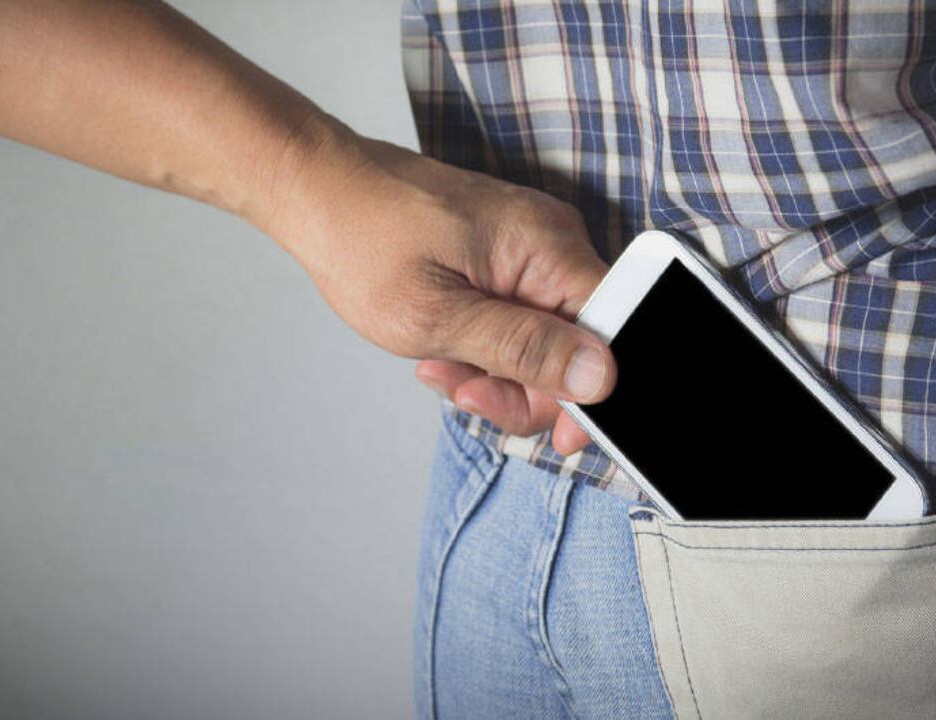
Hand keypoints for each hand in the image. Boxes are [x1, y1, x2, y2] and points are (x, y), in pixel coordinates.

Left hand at [259, 117, 609, 455]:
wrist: (320, 190)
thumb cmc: (363, 242)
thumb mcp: (437, 316)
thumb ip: (523, 349)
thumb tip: (602, 376)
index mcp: (548, 248)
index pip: (614, 331)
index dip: (593, 393)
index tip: (558, 433)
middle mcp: (553, 242)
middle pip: (581, 344)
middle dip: (526, 387)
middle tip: (464, 392)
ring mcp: (531, 248)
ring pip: (546, 340)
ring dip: (496, 370)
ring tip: (436, 363)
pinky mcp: (508, 257)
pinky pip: (521, 319)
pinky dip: (485, 345)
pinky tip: (441, 346)